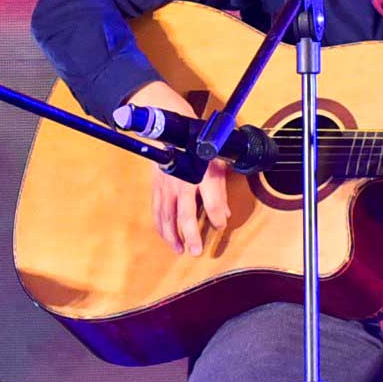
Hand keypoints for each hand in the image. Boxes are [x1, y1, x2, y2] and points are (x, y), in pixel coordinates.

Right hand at [133, 81, 238, 257]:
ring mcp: (167, 187)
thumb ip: (221, 188)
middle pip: (185, 214)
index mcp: (202, 174)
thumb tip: (224, 213)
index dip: (218, 216)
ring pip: (167, 217)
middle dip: (191, 235)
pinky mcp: (157, 188)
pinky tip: (166, 237)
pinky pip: (157, 211)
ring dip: (173, 236)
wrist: (172, 130)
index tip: (221, 224)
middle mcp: (183, 183)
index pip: (212, 201)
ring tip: (180, 250)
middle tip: (196, 251)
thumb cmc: (199, 146)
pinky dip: (161, 227)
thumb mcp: (218, 162)